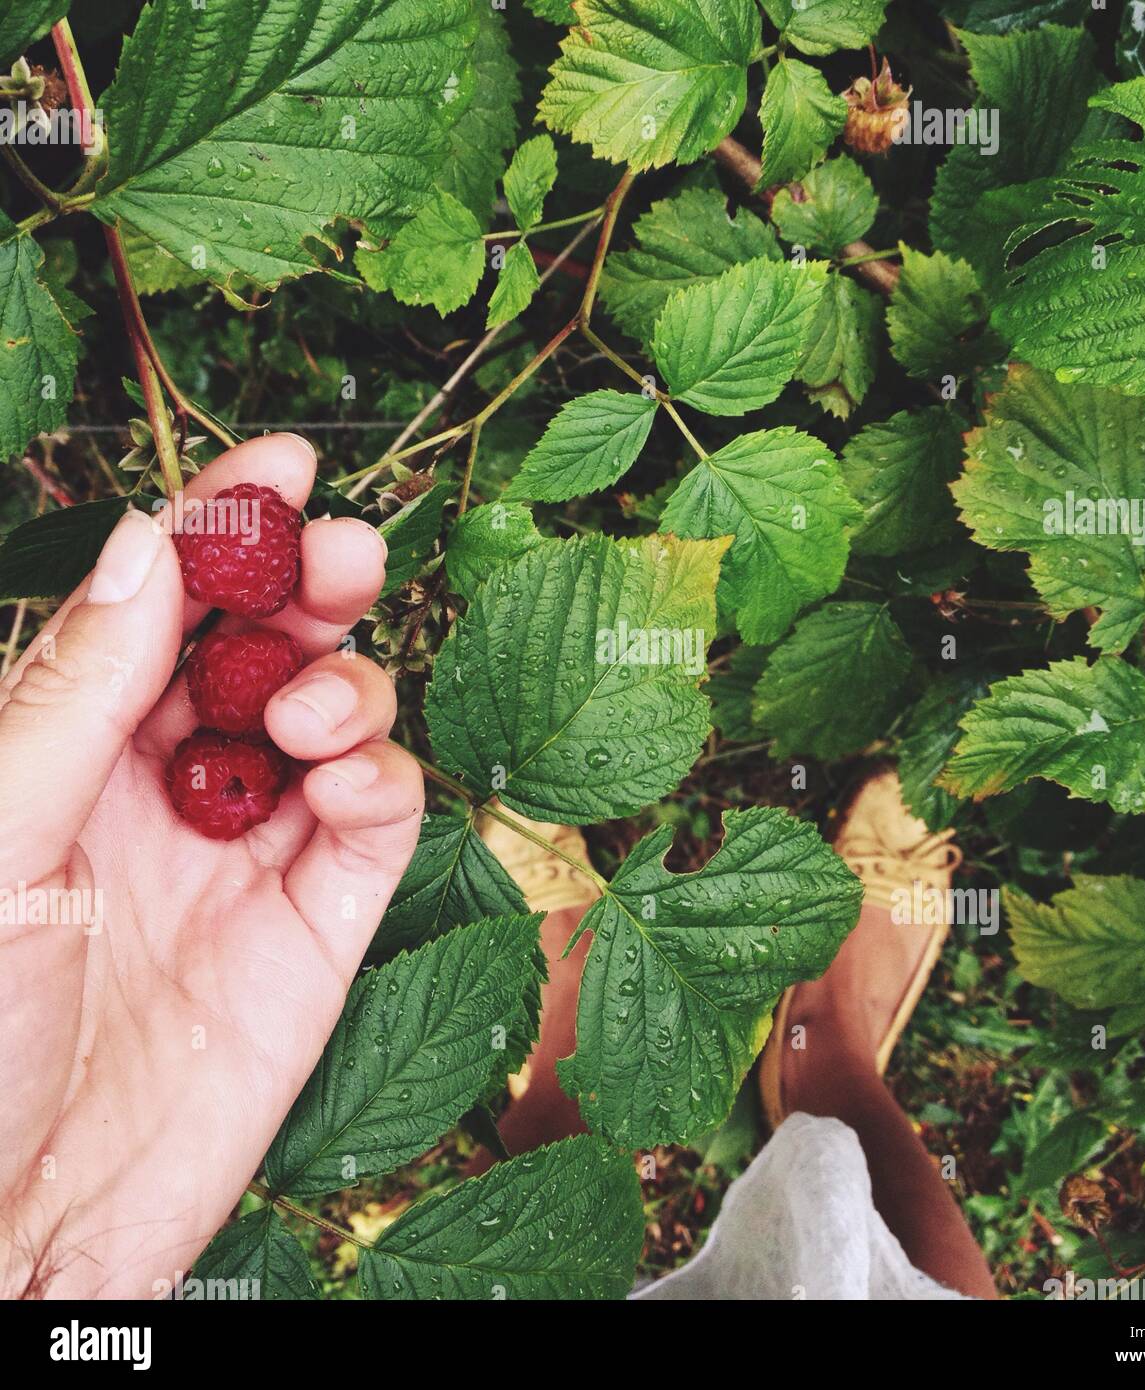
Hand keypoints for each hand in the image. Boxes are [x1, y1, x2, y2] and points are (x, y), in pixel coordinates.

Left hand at [0, 435, 422, 1297]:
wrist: (17, 1224)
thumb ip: (74, 692)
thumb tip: (151, 544)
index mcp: (71, 750)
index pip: (164, 609)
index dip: (224, 527)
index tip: (283, 464)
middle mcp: (164, 789)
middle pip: (264, 649)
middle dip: (310, 587)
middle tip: (341, 554)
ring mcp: (248, 854)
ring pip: (334, 719)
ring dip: (342, 684)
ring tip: (307, 713)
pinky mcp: (317, 924)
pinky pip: (377, 819)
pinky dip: (382, 776)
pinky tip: (348, 782)